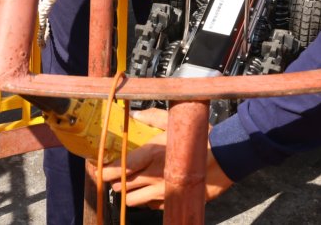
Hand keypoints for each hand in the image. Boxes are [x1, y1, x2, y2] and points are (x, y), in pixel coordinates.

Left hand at [99, 107, 233, 208]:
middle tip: (114, 173)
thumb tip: (135, 114)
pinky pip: (148, 206)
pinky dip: (145, 200)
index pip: (113, 169)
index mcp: (148, 155)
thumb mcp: (175, 121)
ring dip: (127, 192)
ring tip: (131, 183)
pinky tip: (150, 190)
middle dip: (113, 180)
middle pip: (118, 186)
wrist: (223, 158)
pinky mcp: (170, 201)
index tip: (97, 166)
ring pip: (130, 200)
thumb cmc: (200, 138)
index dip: (100, 170)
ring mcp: (159, 192)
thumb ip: (152, 117)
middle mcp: (150, 176)